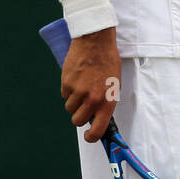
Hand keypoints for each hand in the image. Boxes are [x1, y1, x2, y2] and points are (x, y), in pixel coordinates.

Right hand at [61, 28, 120, 142]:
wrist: (95, 42)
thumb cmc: (108, 61)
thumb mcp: (114, 83)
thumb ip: (106, 101)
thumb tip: (98, 116)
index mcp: (107, 101)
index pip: (97, 130)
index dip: (92, 137)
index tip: (89, 136)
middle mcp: (92, 99)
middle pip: (77, 121)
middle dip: (79, 116)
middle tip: (83, 107)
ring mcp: (78, 92)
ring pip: (70, 108)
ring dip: (74, 102)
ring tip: (82, 87)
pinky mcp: (66, 83)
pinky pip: (65, 95)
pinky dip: (68, 90)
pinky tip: (76, 79)